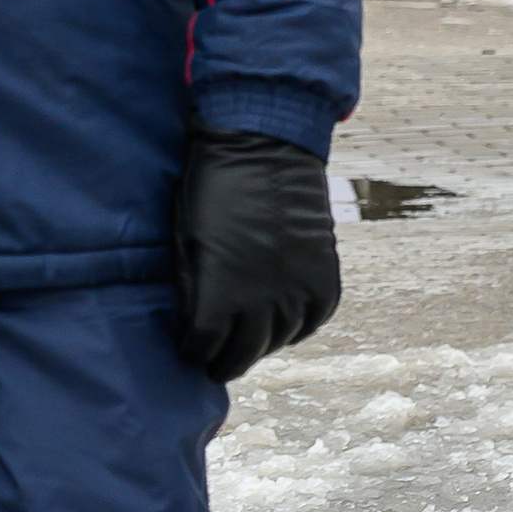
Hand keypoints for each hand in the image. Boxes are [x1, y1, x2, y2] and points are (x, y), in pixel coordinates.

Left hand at [172, 128, 341, 385]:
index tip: (189, 350)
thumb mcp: (187, 241)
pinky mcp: (324, 276)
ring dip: (261, 343)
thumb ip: (193, 289)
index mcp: (221, 293)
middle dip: (225, 361)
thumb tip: (194, 323)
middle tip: (216, 364)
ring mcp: (298, 289)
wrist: (265, 147)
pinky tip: (282, 323)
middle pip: (243, 353)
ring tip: (247, 341)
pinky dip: (297, 326)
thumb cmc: (212, 189)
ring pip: (279, 339)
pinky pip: (313, 319)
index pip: (205, 346)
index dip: (194, 352)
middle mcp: (264, 301)